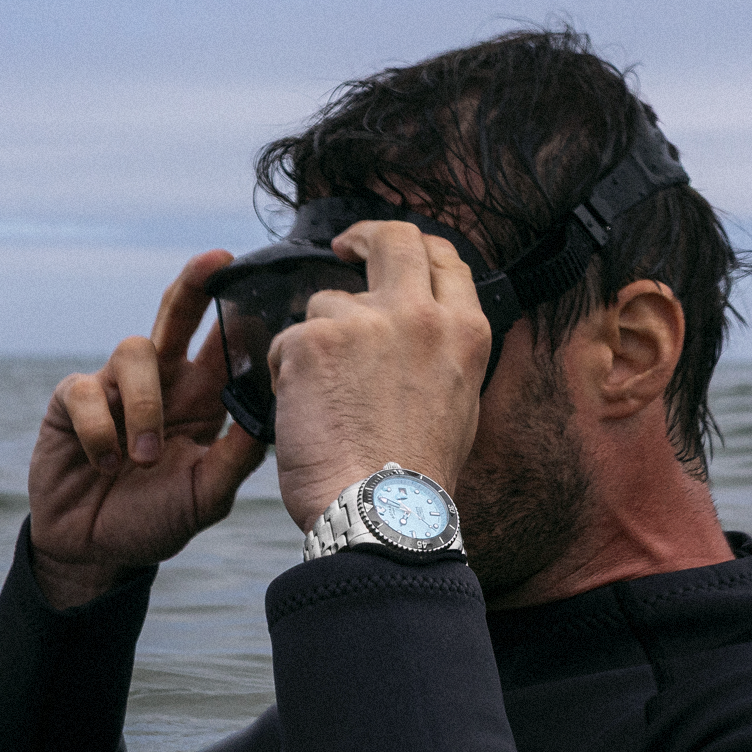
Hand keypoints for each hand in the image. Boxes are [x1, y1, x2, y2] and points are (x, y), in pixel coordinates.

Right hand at [28, 251, 266, 607]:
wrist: (99, 551)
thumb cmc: (160, 517)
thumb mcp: (208, 495)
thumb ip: (237, 458)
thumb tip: (269, 417)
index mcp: (204, 398)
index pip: (225, 343)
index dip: (240, 312)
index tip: (261, 283)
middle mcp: (164, 382)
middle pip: (178, 315)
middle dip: (194, 285)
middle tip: (216, 261)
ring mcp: (116, 387)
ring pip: (134, 352)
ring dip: (143, 407)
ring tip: (145, 459)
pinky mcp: (73, 402)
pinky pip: (85, 390)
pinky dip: (100, 429)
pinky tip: (107, 464)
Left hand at [269, 221, 490, 531]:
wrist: (382, 515)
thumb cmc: (416, 476)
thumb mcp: (458, 401)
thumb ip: (439, 351)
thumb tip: (416, 331)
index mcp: (463, 331)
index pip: (444, 258)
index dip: (414, 247)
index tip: (387, 251)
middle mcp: (420, 315)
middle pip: (393, 239)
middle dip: (364, 236)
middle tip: (343, 247)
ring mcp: (365, 322)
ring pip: (325, 305)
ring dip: (318, 344)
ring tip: (327, 404)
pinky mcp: (313, 341)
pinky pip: (288, 343)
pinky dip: (289, 375)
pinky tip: (306, 417)